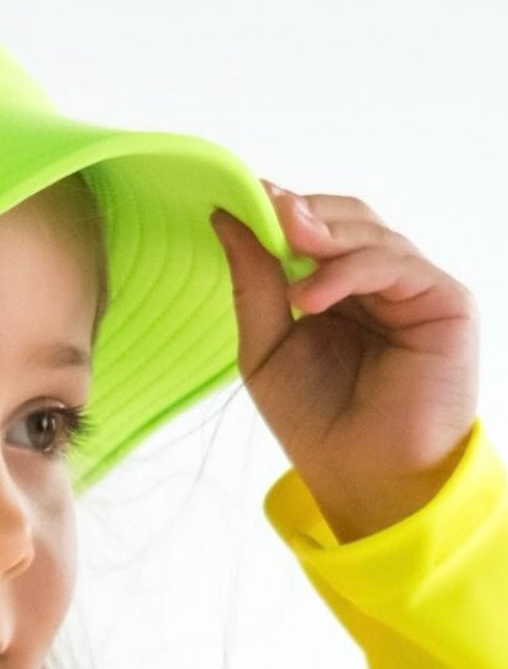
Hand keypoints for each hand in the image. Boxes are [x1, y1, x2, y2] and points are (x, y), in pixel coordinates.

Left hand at [209, 182, 479, 542]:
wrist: (361, 475)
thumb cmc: (316, 420)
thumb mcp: (265, 348)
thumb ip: (252, 284)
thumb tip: (225, 219)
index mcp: (336, 289)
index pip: (313, 229)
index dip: (281, 209)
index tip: (243, 193)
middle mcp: (378, 282)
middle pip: (345, 218)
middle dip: (302, 211)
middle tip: (264, 206)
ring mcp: (413, 288)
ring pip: (370, 233)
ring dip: (323, 234)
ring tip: (285, 244)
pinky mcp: (444, 301)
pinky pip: (395, 265)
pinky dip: (349, 271)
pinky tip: (309, 296)